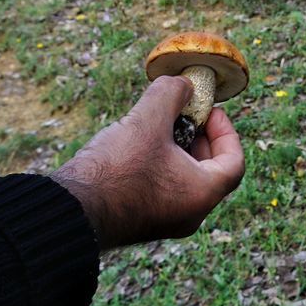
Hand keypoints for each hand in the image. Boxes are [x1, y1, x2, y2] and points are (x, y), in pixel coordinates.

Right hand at [51, 76, 244, 248]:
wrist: (71, 209)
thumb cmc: (116, 169)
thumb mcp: (148, 119)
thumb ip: (172, 94)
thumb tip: (185, 84)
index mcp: (202, 194)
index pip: (234, 163)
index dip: (227, 131)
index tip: (210, 111)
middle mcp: (189, 214)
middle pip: (210, 171)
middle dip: (200, 136)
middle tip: (185, 113)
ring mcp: (165, 221)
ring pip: (185, 180)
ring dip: (178, 149)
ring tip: (157, 124)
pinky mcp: (141, 220)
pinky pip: (164, 189)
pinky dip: (160, 164)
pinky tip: (136, 144)